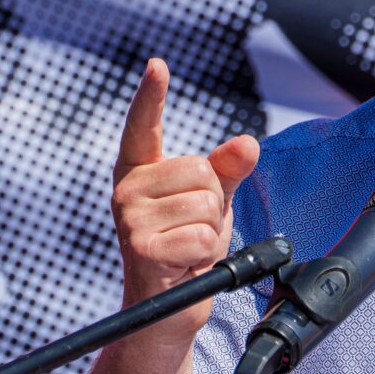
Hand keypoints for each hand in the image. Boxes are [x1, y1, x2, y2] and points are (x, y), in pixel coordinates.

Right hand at [111, 59, 259, 341]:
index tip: (158, 64)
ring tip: (186, 248)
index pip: (143, 125)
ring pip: (206, 204)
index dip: (151, 94)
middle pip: (201, 170)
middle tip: (191, 229)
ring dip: (209, 231)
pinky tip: (183, 266)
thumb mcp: (212, 201)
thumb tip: (247, 143)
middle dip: (212, 202)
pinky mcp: (141, 249)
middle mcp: (127, 190)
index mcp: (140, 171)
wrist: (168, 310)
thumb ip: (228, 169)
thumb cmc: (187, 248)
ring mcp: (129, 219)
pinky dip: (206, 255)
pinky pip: (203, 236)